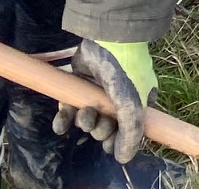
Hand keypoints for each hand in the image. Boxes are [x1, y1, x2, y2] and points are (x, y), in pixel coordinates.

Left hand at [53, 39, 155, 163]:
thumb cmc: (126, 72)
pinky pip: (69, 110)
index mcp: (137, 101)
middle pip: (107, 126)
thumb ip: (130, 133)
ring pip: (88, 119)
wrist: (108, 39)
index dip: (118, 140)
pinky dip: (64, 120)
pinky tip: (61, 125)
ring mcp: (96, 92)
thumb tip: (123, 159)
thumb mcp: (133, 104)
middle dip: (100, 129)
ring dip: (84, 123)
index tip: (109, 145)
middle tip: (97, 122)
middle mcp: (117, 98)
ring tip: (83, 115)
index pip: (128, 129)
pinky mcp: (77, 87)